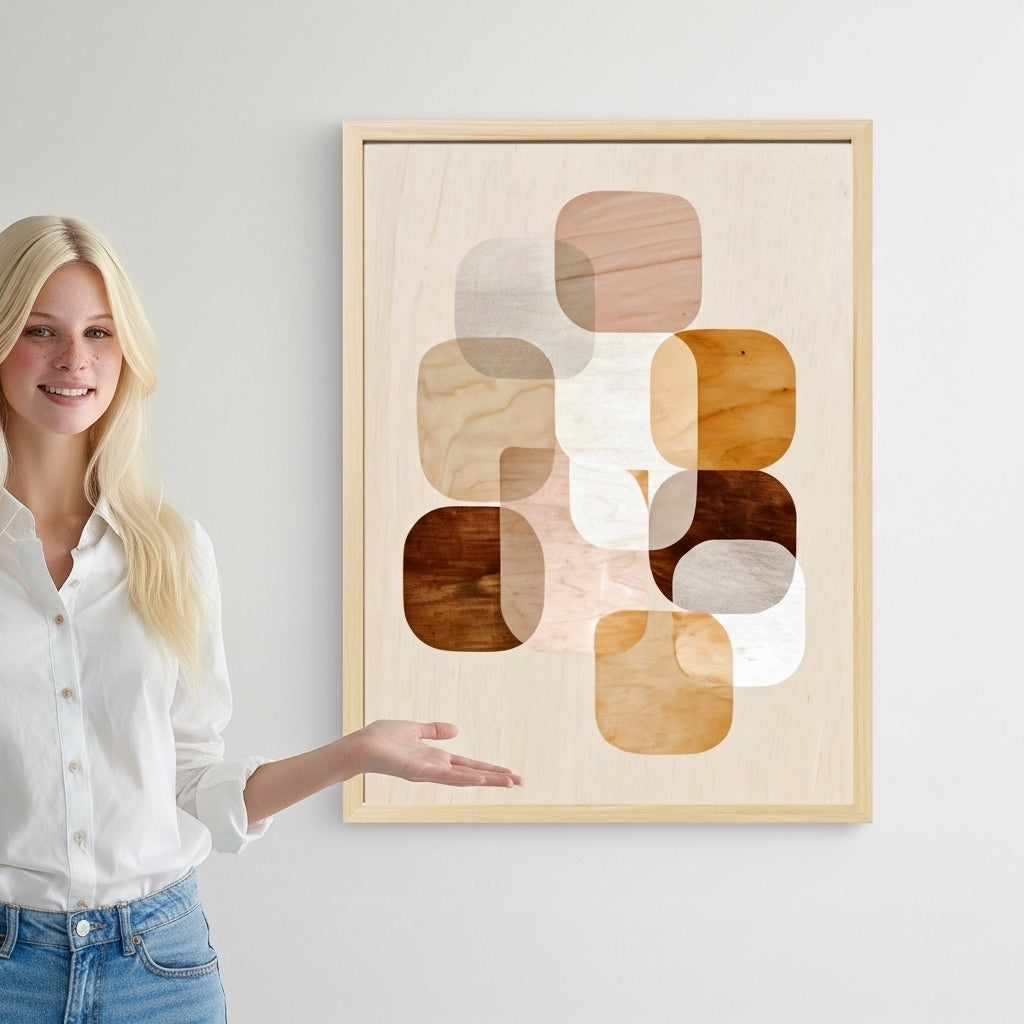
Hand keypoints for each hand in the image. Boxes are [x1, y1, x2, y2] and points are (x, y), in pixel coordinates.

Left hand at [345, 720, 522, 787]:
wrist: (360, 746)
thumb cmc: (381, 739)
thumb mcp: (414, 729)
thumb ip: (434, 730)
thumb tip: (456, 729)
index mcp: (436, 758)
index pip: (469, 765)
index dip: (490, 769)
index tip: (511, 774)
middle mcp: (435, 768)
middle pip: (472, 774)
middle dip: (496, 779)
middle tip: (521, 782)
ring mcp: (428, 772)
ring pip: (463, 778)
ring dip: (486, 780)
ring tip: (509, 782)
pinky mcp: (417, 771)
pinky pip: (443, 776)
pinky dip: (463, 778)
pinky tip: (479, 779)